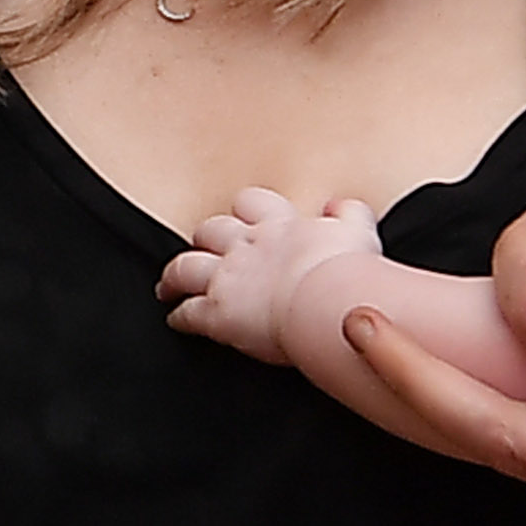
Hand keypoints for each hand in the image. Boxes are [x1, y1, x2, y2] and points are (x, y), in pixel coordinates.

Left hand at [157, 185, 383, 364]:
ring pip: (186, 268)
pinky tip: (176, 321)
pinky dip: (179, 317)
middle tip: (202, 249)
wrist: (328, 299)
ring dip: (175, 277)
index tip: (242, 219)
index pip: (253, 205)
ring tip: (168, 285)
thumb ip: (349, 214)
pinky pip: (187, 313)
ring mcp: (227, 277)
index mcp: (280, 226)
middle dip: (205, 240)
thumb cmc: (346, 270)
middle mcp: (247, 246)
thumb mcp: (356, 230)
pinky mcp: (216, 312)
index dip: (243, 212)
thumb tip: (341, 205)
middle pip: (212, 231)